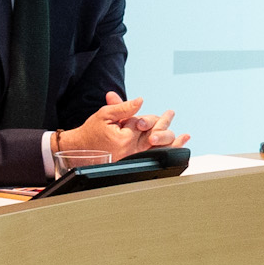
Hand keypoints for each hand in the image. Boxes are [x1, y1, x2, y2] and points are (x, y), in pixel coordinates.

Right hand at [59, 92, 186, 163]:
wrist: (79, 151)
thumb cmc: (90, 132)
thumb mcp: (105, 115)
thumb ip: (124, 107)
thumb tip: (140, 101)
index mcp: (125, 139)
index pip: (144, 125)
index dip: (150, 118)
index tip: (165, 112)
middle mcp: (130, 151)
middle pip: (155, 137)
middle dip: (165, 125)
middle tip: (172, 115)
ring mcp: (131, 159)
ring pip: (156, 150)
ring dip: (172, 143)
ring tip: (185, 137)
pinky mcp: (130, 163)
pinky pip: (151, 158)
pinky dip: (163, 153)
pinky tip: (172, 150)